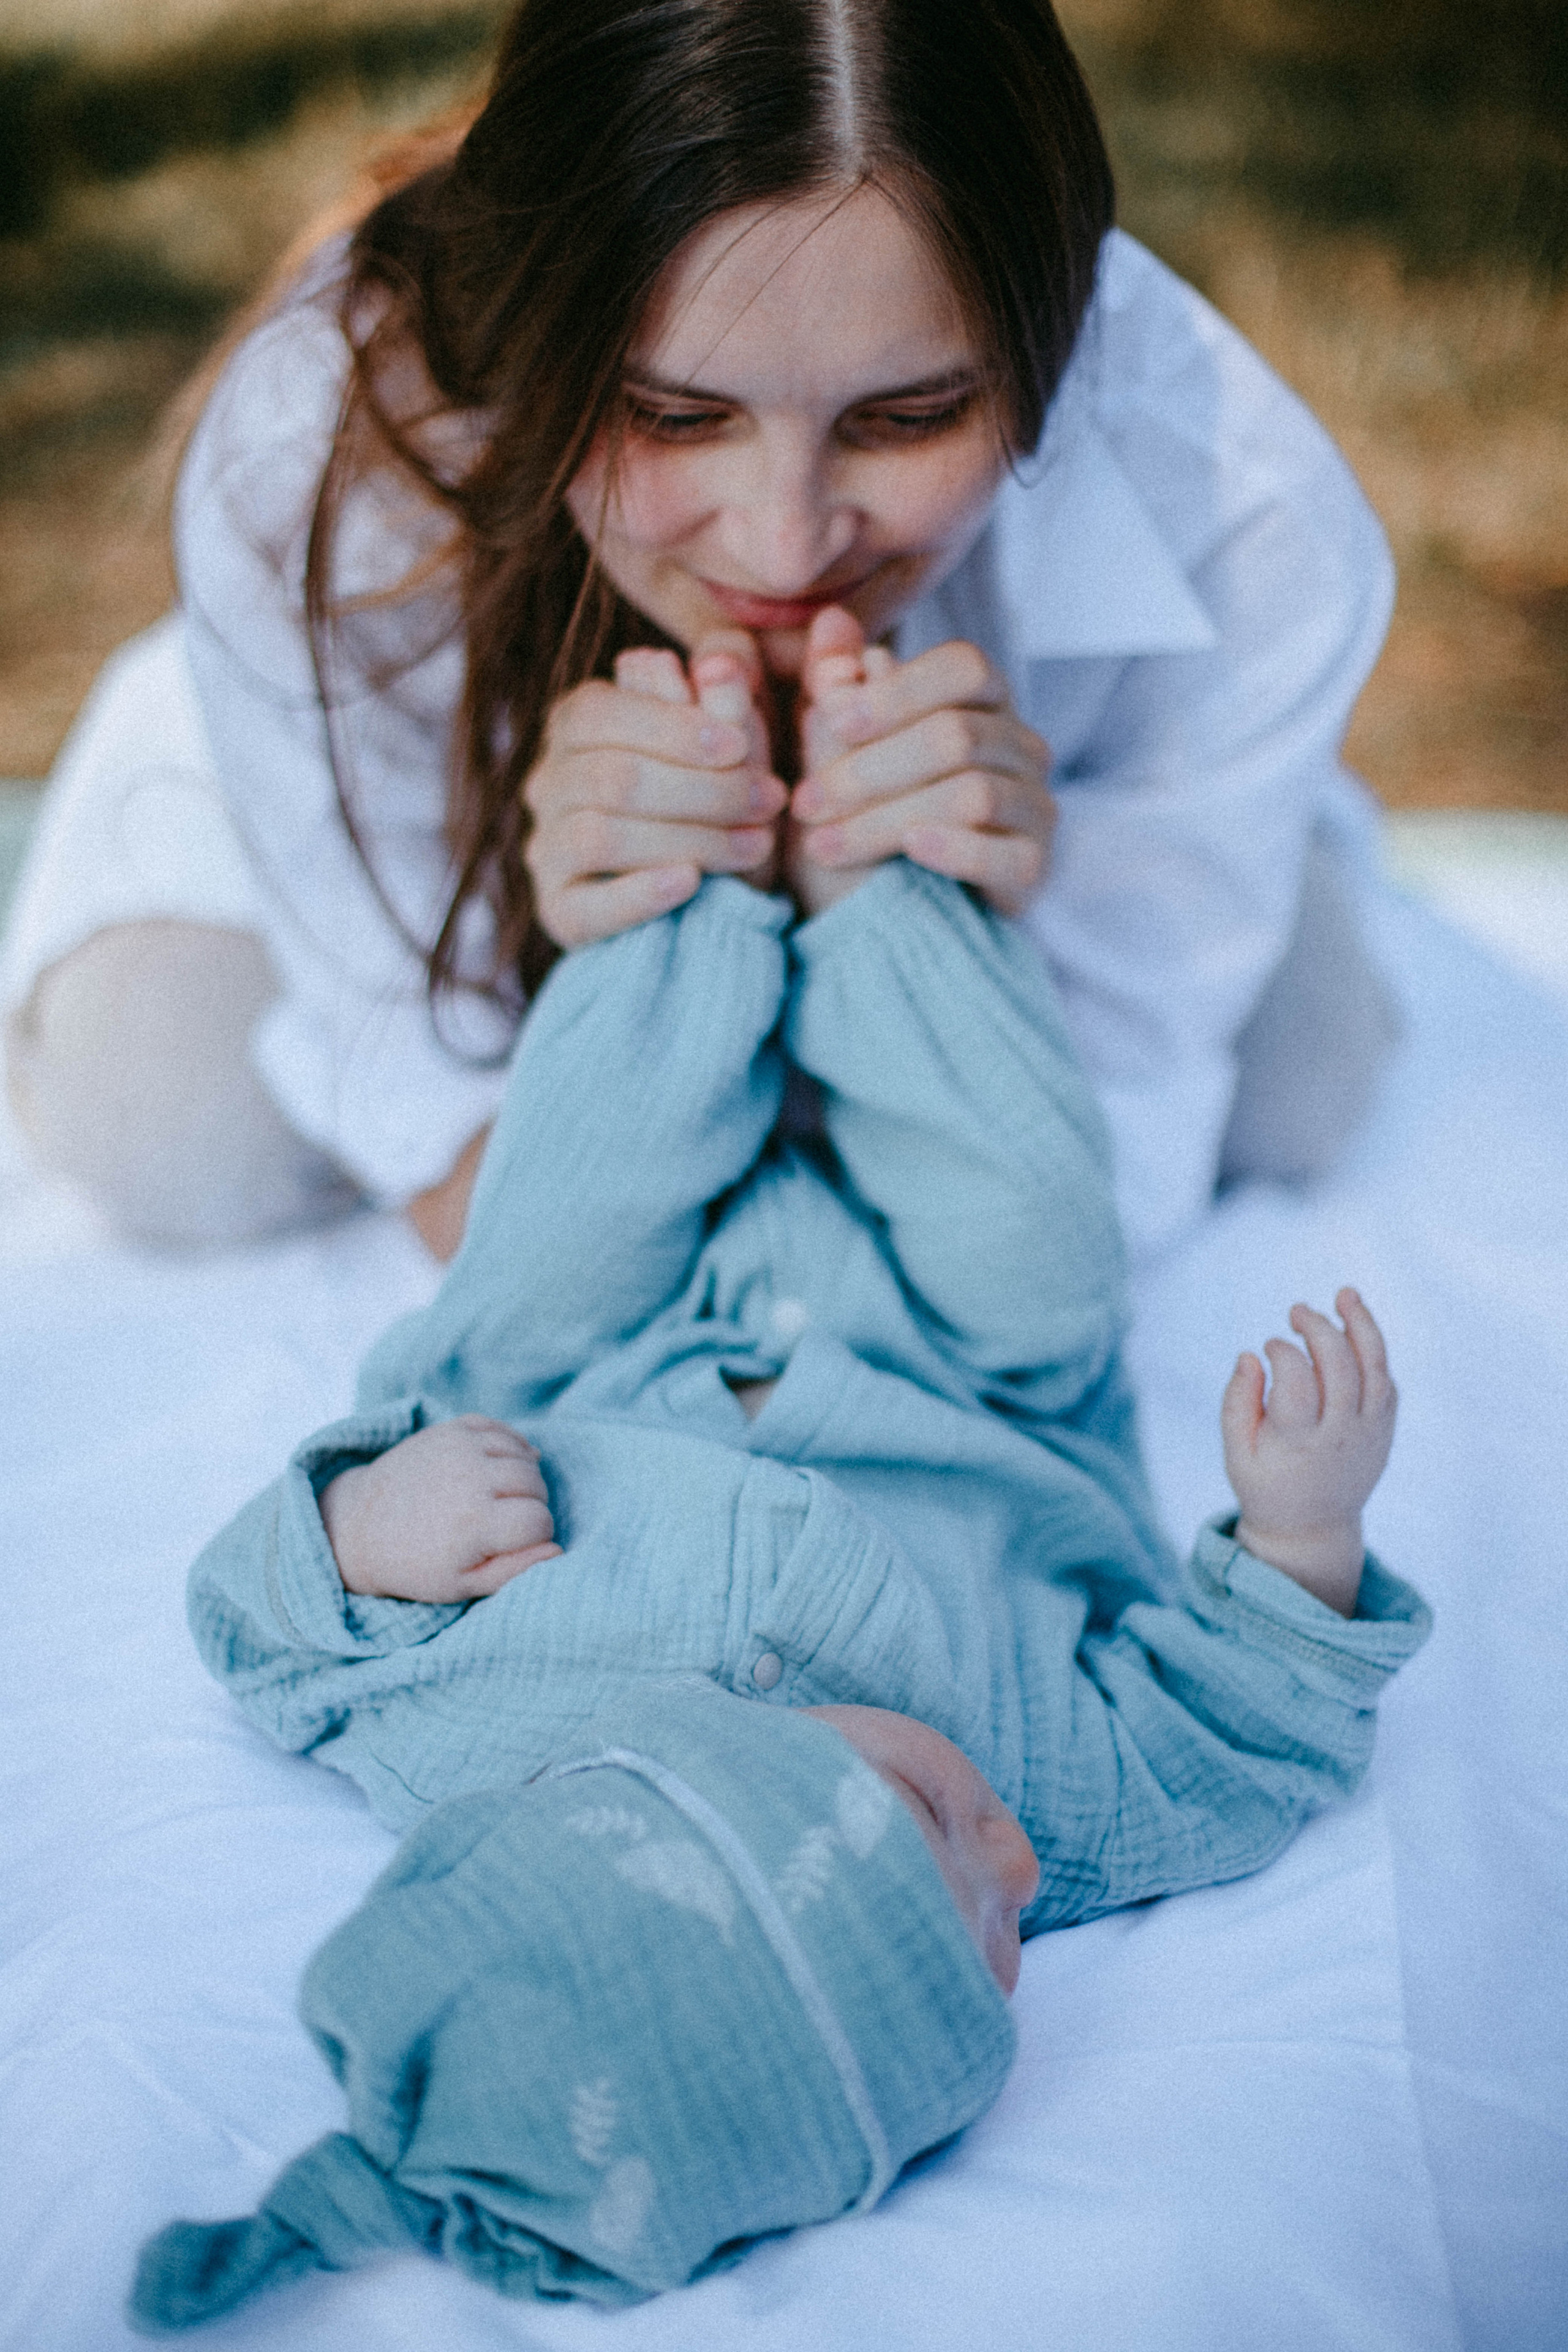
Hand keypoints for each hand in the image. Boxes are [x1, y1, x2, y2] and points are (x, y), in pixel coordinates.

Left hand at [320, 1415, 560, 1601]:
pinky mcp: (448, 1430)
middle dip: (532, 1505)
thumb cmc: (415, 1564)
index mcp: (474, 1522)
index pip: (540, 1520)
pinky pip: (501, 1428)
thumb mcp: (461, 1585)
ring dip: (524, 1476)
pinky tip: (503, 1465)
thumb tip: (557, 1548)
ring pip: (523, 1455)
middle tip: (507, 1523)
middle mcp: (469, 1478)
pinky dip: (511, 1445)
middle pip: (536, 1484)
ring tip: (503, 1497)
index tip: (513, 1544)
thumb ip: (514, 1571)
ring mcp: (459, 1448)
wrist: (361, 1527)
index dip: (535, 1536)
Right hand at [524, 635, 787, 944]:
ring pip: (601, 835)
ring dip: (689, 839)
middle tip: (767, 801)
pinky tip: (692, 883)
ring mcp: (547, 848)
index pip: (603, 712)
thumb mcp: (735, 741)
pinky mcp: (559, 912)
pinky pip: (588, 906)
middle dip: (701, 789)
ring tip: (755, 844)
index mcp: (578, 725)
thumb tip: (721, 664)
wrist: (718, 892)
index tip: (740, 746)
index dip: (673, 727)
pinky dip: (641, 892)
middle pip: (613, 777)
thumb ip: (728, 694)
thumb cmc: (722, 797)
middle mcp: (549, 782)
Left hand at [787, 608, 1053, 918]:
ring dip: (886, 818)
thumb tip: (830, 621)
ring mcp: (1034, 805)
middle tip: (805, 802)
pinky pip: (1002, 853)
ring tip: (823, 844)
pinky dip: (952, 850)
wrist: (889, 912)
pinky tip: (910, 851)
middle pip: (956, 735)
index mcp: (981, 700)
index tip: (832, 719)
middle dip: (868, 769)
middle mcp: (1020, 745)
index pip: (963, 668)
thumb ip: (837, 690)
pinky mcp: (1033, 865)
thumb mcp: (838, 753)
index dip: (898, 689)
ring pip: (971, 793)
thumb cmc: (864, 814)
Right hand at [1221, 1288, 1397, 1616]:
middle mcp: (1341, 1435)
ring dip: (1362, 1326)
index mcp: (1299, 1442)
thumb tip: (1250, 1355)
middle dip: (1320, 1327)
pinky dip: (1373, 1353)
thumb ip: (1237, 1403)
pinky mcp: (1384, 1432)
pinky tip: (1353, 1334)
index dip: (1284, 1352)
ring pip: (1376, 1368)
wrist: (1312, 1529)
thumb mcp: (1236, 1452)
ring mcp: (1369, 1434)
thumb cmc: (1265, 1483)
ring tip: (1346, 1293)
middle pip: (1341, 1367)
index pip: (1298, 1381)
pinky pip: (1387, 1384)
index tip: (1270, 1345)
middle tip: (1297, 1310)